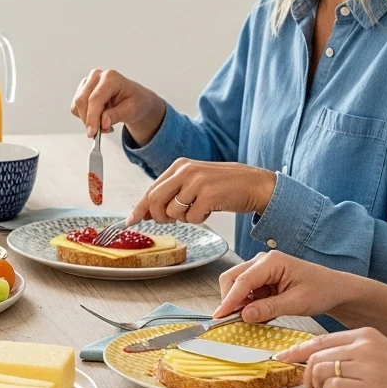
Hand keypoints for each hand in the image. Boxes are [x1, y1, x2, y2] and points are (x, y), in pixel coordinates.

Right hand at [70, 68, 166, 142]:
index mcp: (111, 78)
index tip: (92, 132)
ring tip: (105, 123)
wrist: (135, 100)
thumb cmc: (135, 102)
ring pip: (77, 106)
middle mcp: (97, 76)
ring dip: (88, 120)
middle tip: (99, 133)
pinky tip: (99, 117)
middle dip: (89, 120)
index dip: (92, 117)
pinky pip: (76, 108)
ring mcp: (88, 82)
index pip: (95, 98)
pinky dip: (86, 117)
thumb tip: (102, 123)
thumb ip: (116, 116)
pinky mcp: (82, 90)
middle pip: (82, 101)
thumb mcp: (131, 110)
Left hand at [127, 159, 276, 225]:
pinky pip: (192, 218)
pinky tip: (210, 209)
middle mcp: (185, 170)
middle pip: (155, 201)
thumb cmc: (223, 186)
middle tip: (171, 220)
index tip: (130, 221)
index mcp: (178, 166)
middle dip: (159, 217)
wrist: (256, 184)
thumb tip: (144, 213)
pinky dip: (199, 219)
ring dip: (184, 218)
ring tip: (199, 208)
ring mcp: (197, 182)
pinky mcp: (209, 194)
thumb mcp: (193, 183)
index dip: (139, 207)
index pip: (151, 189)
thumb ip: (170, 194)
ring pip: (173, 212)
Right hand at [214, 251, 353, 322]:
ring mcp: (261, 269)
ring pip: (236, 285)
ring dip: (239, 303)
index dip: (229, 299)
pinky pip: (246, 291)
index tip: (220, 316)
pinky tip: (260, 312)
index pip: (243, 281)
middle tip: (232, 320)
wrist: (336, 290)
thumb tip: (243, 316)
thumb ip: (269, 308)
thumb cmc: (322, 291)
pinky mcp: (261, 278)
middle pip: (232, 278)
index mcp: (272, 261)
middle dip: (230, 299)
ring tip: (253, 317)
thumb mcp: (297, 303)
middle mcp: (262, 261)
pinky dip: (248, 304)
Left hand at [275, 328, 386, 387]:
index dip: (296, 350)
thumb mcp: (380, 355)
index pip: (320, 340)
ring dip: (317, 386)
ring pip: (320, 371)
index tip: (283, 358)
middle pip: (315, 356)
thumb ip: (352, 354)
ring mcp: (368, 367)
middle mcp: (365, 347)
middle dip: (306, 373)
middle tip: (310, 386)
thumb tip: (317, 361)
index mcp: (366, 335)